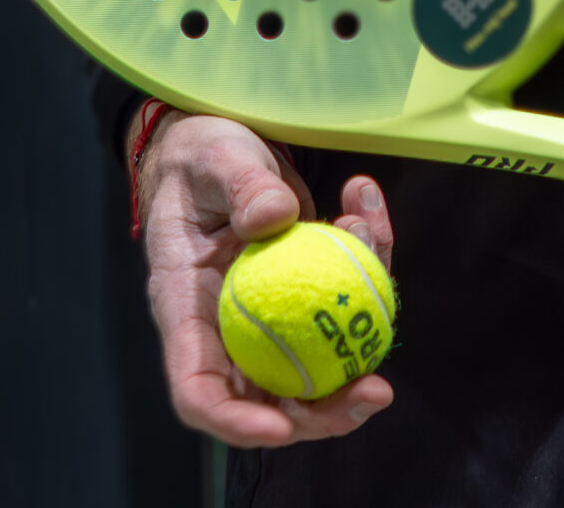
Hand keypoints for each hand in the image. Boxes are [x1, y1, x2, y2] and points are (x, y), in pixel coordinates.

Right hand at [136, 110, 394, 447]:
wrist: (216, 136)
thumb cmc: (200, 154)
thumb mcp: (213, 159)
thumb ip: (240, 185)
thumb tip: (276, 217)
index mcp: (186, 308)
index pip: (199, 389)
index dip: (237, 421)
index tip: (282, 426)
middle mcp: (227, 323)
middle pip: (270, 394)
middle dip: (325, 407)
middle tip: (376, 390)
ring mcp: (268, 309)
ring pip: (318, 354)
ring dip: (362, 325)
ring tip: (377, 240)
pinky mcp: (303, 284)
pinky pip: (342, 292)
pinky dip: (365, 256)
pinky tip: (364, 201)